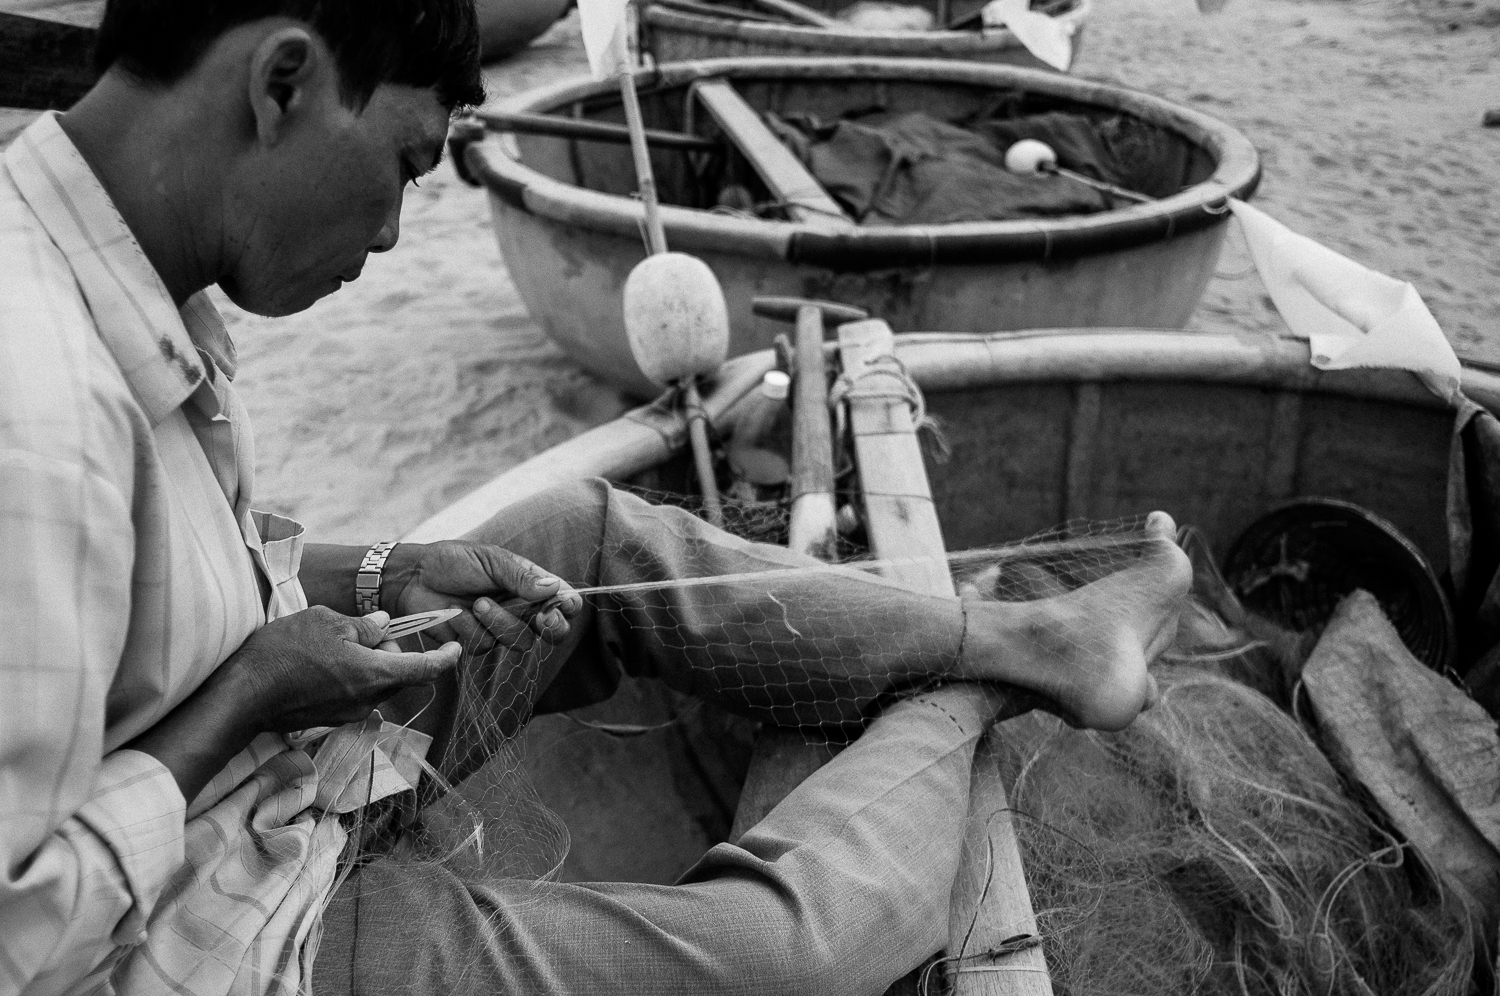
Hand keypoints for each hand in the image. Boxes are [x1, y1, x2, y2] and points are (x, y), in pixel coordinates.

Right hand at [129, 607, 459, 801]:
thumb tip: (385, 626)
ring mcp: (347, 714)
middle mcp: (367, 701)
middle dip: (391, 652)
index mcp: (373, 675)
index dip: (445, 657)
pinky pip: (353, 694)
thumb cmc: (283, 652)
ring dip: (367, 664)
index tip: (458, 647)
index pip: (424, 668)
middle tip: (363, 631)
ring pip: (375, 684)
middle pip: (397, 674)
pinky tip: (319, 662)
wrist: (241, 694)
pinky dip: (349, 677)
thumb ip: (363, 625)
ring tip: (332, 643)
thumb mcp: (326, 623)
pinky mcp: (329, 719)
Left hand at [381, 541, 582, 656]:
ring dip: (499, 622)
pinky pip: (485, 645)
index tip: (562, 606)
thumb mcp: (490, 561)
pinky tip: (456, 613)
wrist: (413, 577)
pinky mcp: (476, 642)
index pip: (564, 601)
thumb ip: (521, 577)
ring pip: (520, 641)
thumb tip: (554, 588)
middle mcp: (520, 609)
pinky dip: (470, 628)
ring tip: (477, 602)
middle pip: (552, 631)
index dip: (569, 607)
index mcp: (529, 585)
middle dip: (550, 627)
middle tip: (541, 617)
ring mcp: (499, 628)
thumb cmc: (453, 561)